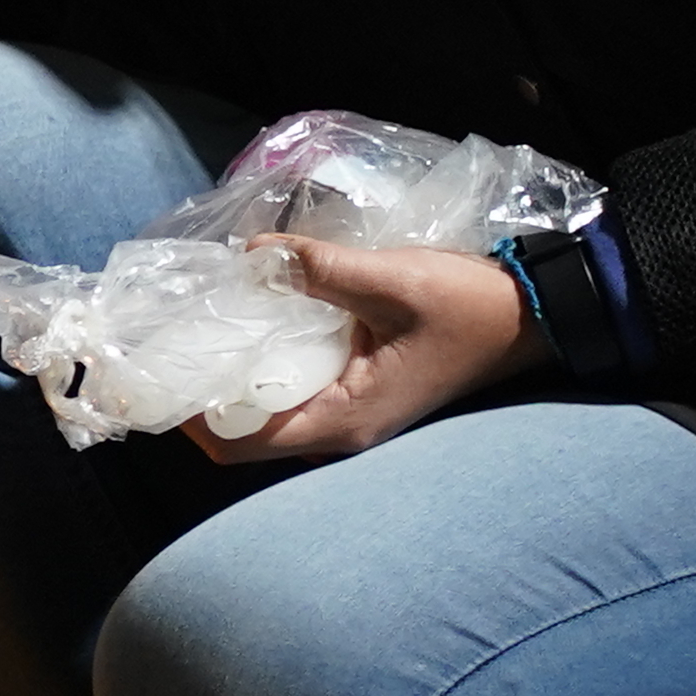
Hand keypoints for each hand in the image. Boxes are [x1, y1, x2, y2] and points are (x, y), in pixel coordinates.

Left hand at [183, 239, 530, 464]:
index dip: (191, 414)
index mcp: (345, 420)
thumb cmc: (470, 305)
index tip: (162, 368)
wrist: (533, 315)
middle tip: (174, 337)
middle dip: (204, 392)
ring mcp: (353, 416)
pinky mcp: (361, 393)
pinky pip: (295, 392)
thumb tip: (252, 253)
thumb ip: (318, 269)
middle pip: (245, 432)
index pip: (241, 442)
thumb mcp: (391, 280)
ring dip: (234, 376)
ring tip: (202, 325)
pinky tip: (252, 322)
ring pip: (268, 412)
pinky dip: (266, 365)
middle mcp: (343, 431)